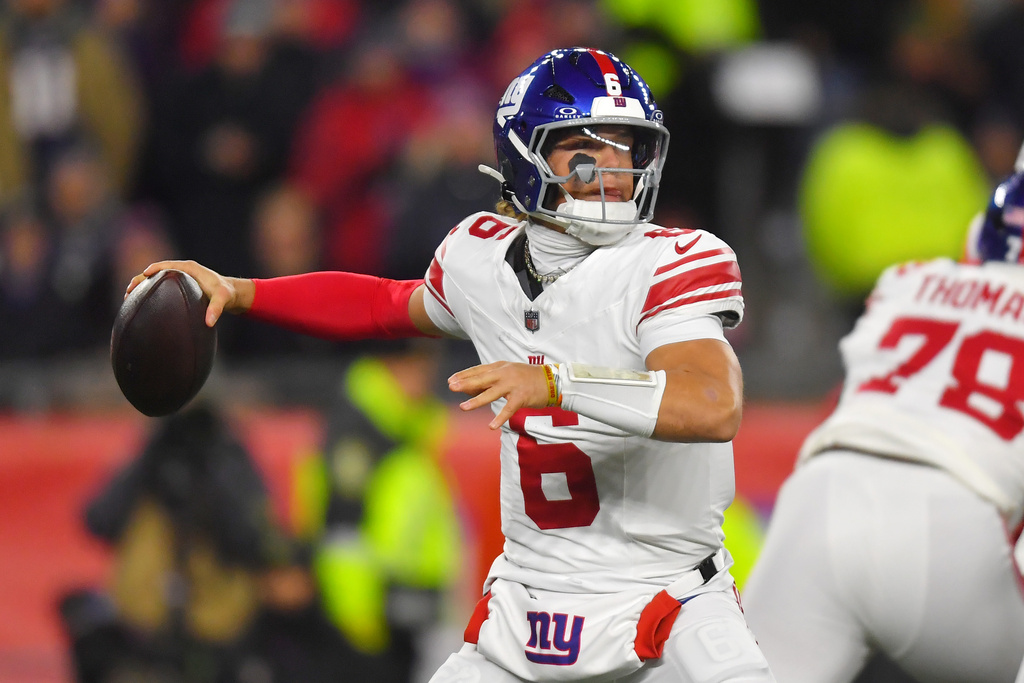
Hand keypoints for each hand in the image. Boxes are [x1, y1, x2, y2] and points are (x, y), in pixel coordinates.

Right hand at [125, 260, 253, 326]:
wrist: (231, 294)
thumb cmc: (227, 294)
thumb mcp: (223, 299)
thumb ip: (216, 309)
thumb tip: (209, 322)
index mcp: (189, 269)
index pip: (167, 265)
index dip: (154, 269)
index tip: (144, 275)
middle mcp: (182, 271)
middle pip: (156, 272)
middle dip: (141, 279)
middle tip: (129, 290)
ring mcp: (179, 278)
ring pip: (155, 280)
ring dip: (142, 286)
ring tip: (128, 297)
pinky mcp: (177, 287)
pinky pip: (160, 287)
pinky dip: (149, 292)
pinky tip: (141, 303)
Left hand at [448, 361, 551, 428]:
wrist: (551, 381)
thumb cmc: (527, 378)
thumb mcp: (508, 374)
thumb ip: (491, 380)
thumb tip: (469, 388)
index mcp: (500, 367)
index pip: (478, 370)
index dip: (464, 374)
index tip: (451, 379)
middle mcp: (505, 373)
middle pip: (482, 378)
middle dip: (465, 383)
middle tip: (451, 387)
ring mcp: (513, 385)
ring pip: (491, 393)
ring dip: (476, 401)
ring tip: (463, 407)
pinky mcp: (521, 397)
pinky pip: (508, 409)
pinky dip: (500, 418)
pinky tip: (491, 426)